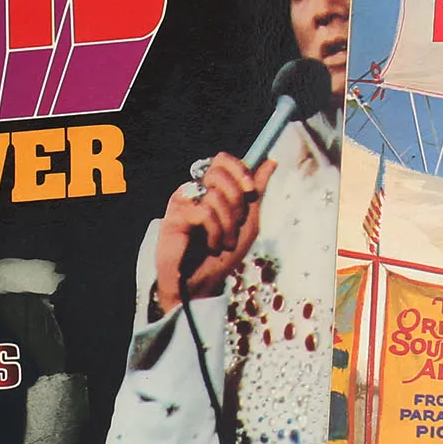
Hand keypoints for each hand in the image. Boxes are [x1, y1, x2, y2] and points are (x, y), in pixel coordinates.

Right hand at [150, 152, 273, 313]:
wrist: (203, 283)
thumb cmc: (223, 253)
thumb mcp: (248, 220)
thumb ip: (257, 191)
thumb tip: (271, 161)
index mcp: (211, 188)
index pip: (221, 159)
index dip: (239, 170)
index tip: (251, 190)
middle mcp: (194, 191)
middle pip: (218, 171)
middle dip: (236, 199)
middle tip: (237, 222)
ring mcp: (181, 203)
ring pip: (214, 194)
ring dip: (228, 222)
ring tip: (225, 241)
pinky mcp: (172, 218)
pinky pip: (203, 212)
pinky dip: (215, 231)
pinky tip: (213, 245)